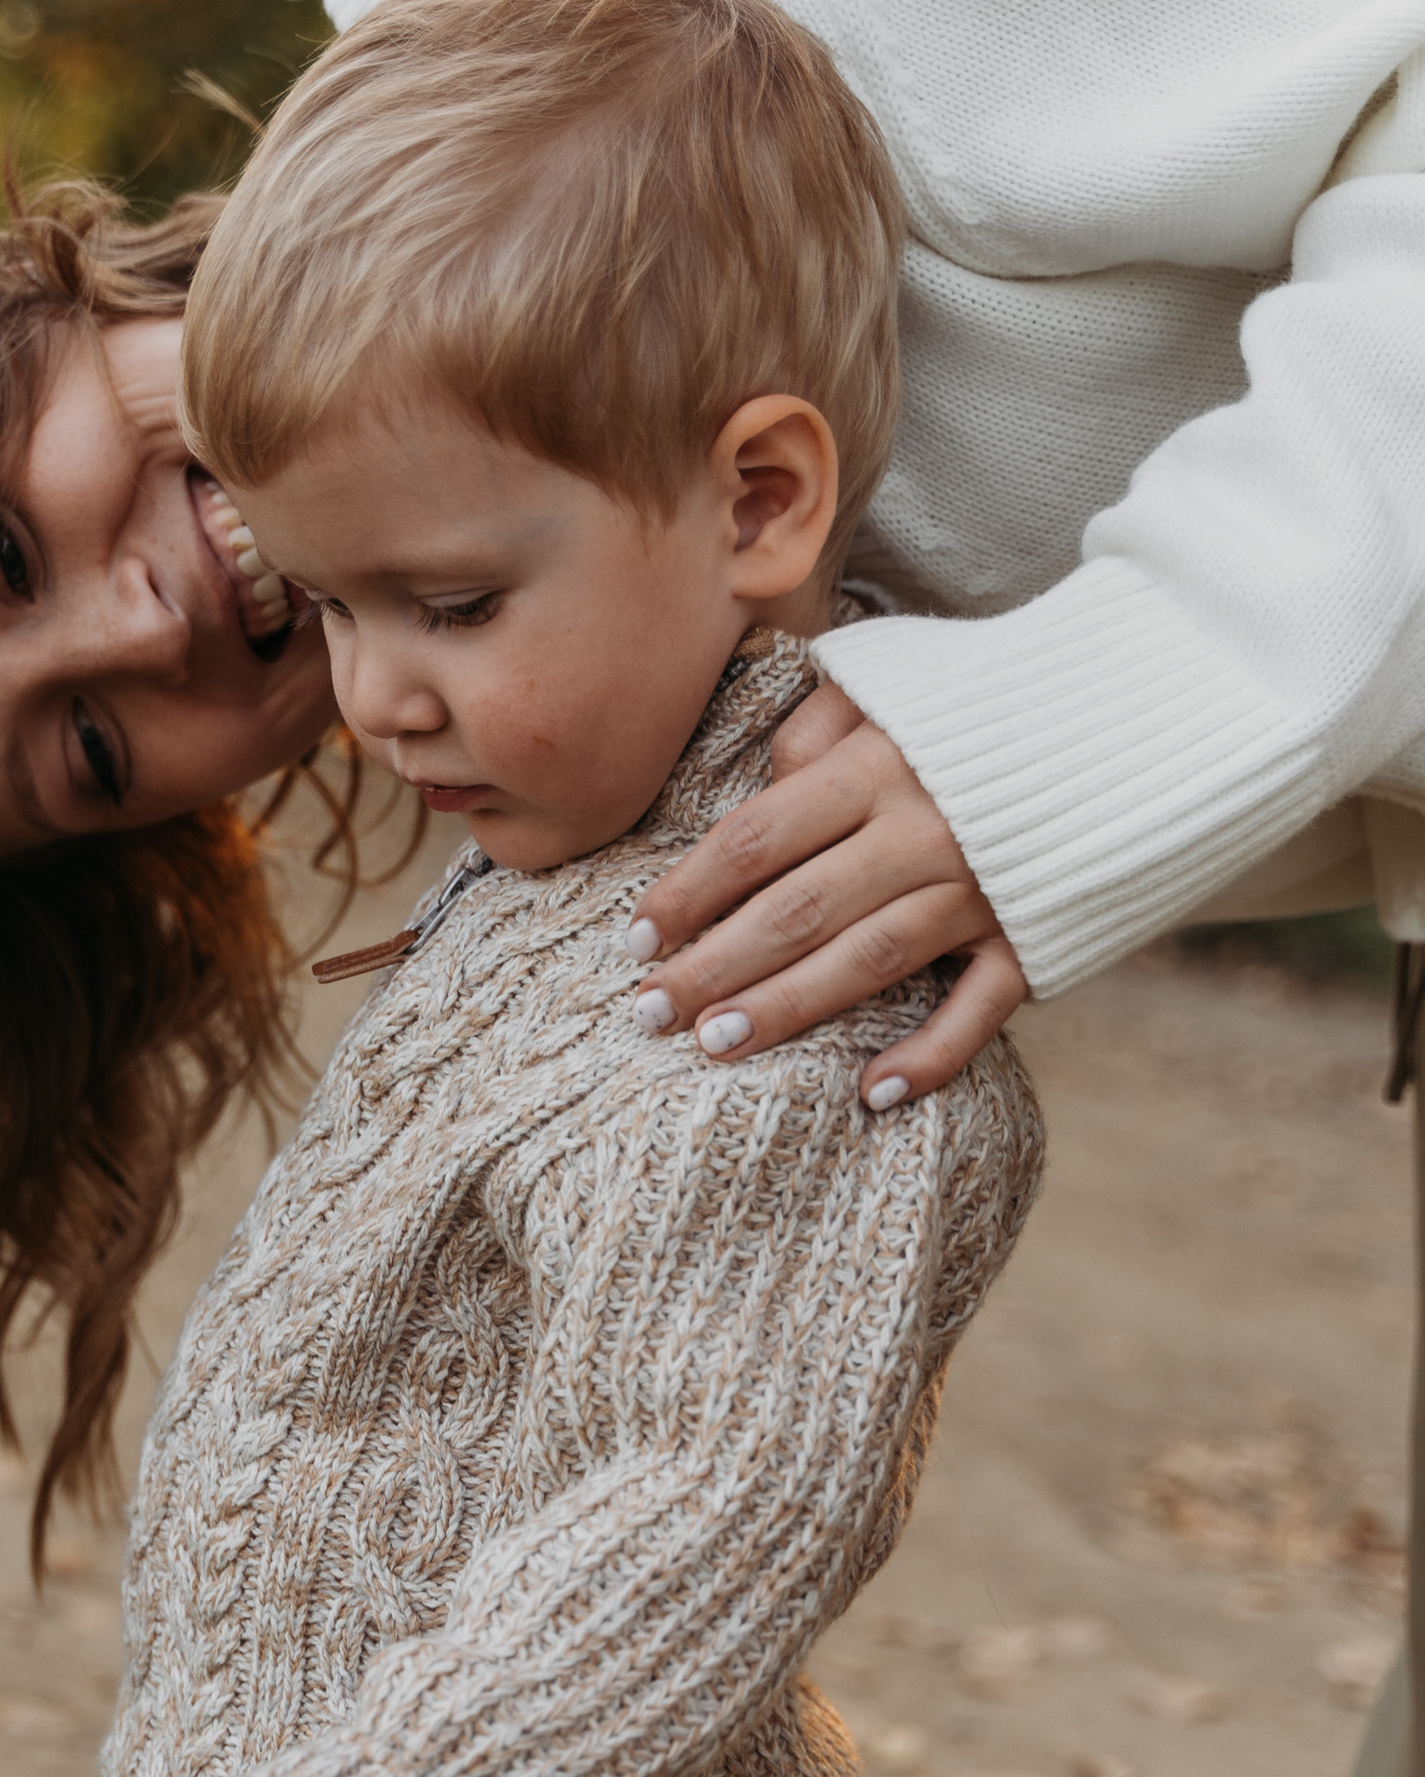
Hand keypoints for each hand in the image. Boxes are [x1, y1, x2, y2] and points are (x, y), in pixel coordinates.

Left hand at [628, 683, 1028, 1103]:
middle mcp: (925, 831)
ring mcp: (983, 890)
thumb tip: (766, 783)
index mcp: (880, 764)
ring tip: (714, 1044)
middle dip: (713, 965)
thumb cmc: (993, 700)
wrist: (1141, 716)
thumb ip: (821, 728)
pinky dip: (929, 1057)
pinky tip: (870, 1094)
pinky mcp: (1035, 936)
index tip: (635, 938)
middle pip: (795, 910)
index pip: (756, 839)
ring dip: (786, 1009)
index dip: (688, 892)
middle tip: (648, 1012)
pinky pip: (977, 1010)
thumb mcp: (898, 683)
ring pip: (865, 962)